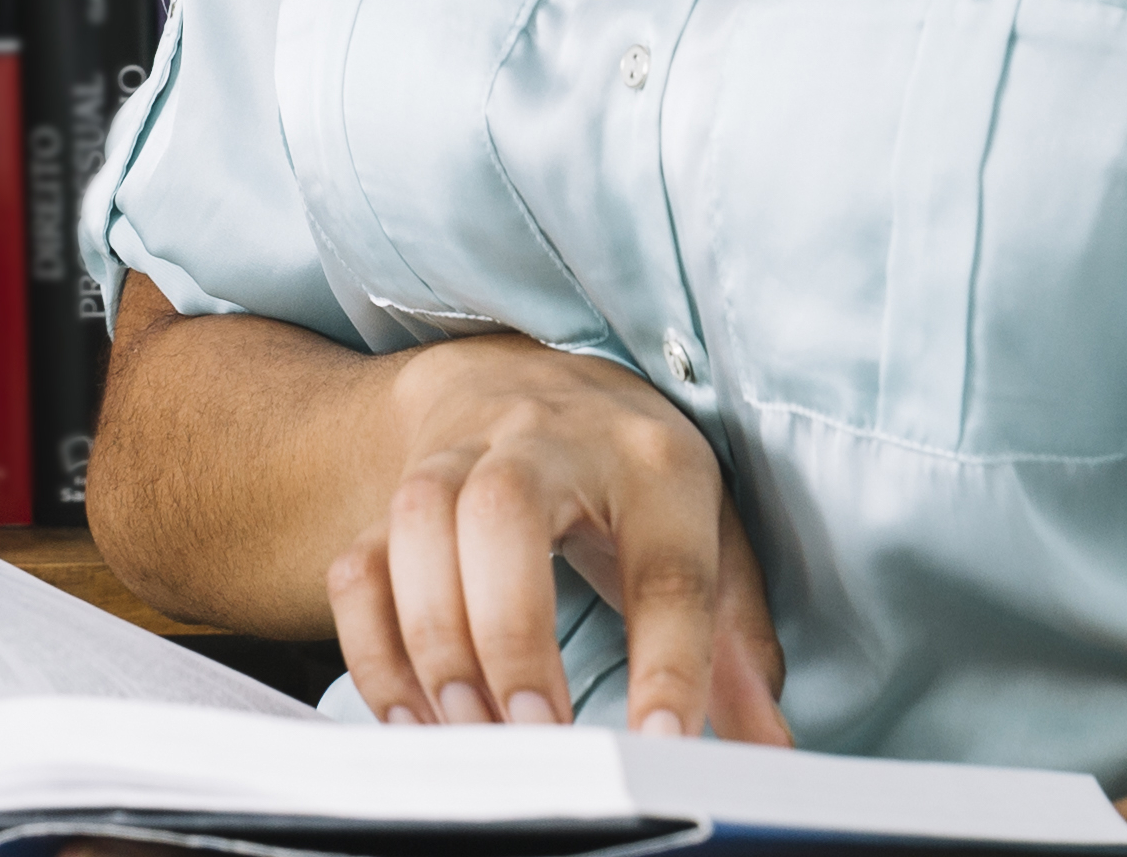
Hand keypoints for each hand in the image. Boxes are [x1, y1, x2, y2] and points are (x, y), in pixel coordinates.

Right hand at [324, 335, 788, 742]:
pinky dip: (373, 647)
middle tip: (536, 734)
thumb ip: (735, 649)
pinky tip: (412, 716)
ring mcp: (458, 456)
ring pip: (418, 522)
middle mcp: (547, 441)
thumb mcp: (707, 538)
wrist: (516, 375)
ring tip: (469, 732)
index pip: (665, 566)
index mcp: (653, 460)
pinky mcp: (393, 491)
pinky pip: (359, 562)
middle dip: (511, 631)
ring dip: (435, 638)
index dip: (668, 662)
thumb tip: (767, 751)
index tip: (665, 748)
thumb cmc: (630, 481)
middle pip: (505, 513)